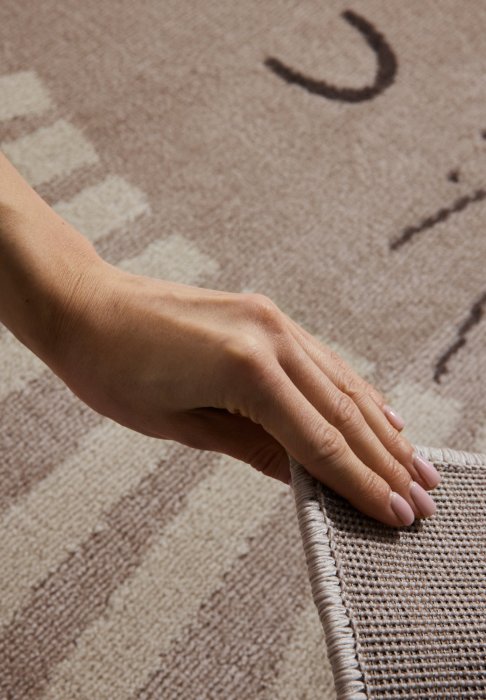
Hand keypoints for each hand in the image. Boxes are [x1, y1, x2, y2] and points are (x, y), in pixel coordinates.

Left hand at [50, 258, 439, 527]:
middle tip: (424, 498)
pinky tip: (378, 411)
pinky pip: (321, 360)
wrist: (86, 305)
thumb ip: (253, 448)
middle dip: (386, 461)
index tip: (396, 514)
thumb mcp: (180, 424)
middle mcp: (271, 338)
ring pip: (341, 383)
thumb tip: (305, 477)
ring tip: (416, 462)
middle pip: (343, 412)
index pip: (318, 441)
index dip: (360, 483)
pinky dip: (353, 391)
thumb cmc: (114, 370)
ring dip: (381, 427)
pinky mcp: (266, 314)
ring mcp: (272, 320)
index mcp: (245, 371)